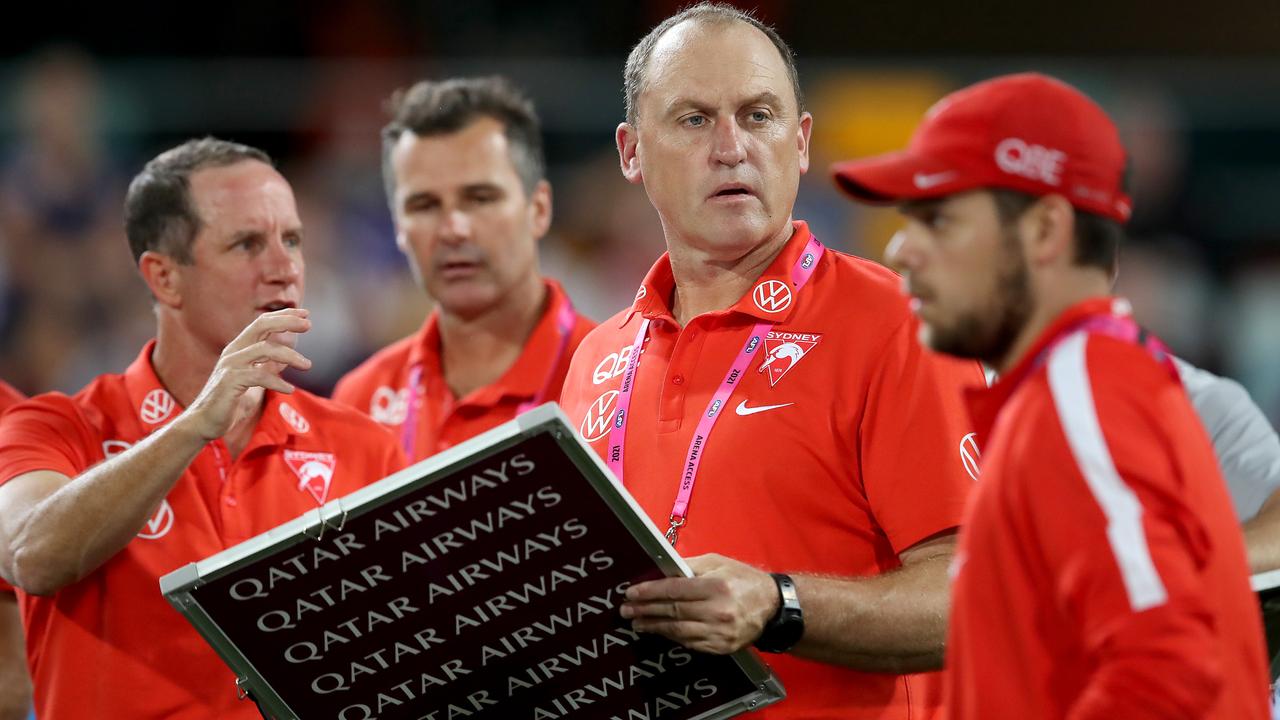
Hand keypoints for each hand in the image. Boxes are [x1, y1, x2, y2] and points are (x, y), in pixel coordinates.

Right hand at [183, 309, 312, 440]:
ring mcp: (230, 365)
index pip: (262, 323)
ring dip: (290, 356)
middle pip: (261, 326)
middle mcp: (234, 352)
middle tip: (309, 324)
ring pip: (264, 349)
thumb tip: (283, 362)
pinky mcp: (229, 382)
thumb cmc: (230, 401)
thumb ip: (265, 368)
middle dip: (286, 322)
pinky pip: (258, 376)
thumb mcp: (252, 380)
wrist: (205, 422)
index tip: (305, 314)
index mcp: (239, 348)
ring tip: (307, 366)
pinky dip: (276, 381)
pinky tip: (289, 389)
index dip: (283, 316)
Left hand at [619, 553, 779, 653]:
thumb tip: (662, 567)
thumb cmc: (743, 580)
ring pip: (678, 631)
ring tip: (637, 622)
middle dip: (645, 611)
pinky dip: (672, 637)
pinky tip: (659, 631)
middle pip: (673, 612)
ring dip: (654, 627)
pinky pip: (690, 643)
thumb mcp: (718, 562)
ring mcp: (719, 632)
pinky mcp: (721, 647)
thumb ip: (690, 565)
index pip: (675, 590)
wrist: (773, 607)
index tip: (631, 593)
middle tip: (626, 610)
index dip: (650, 592)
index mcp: (716, 586)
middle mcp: (718, 611)